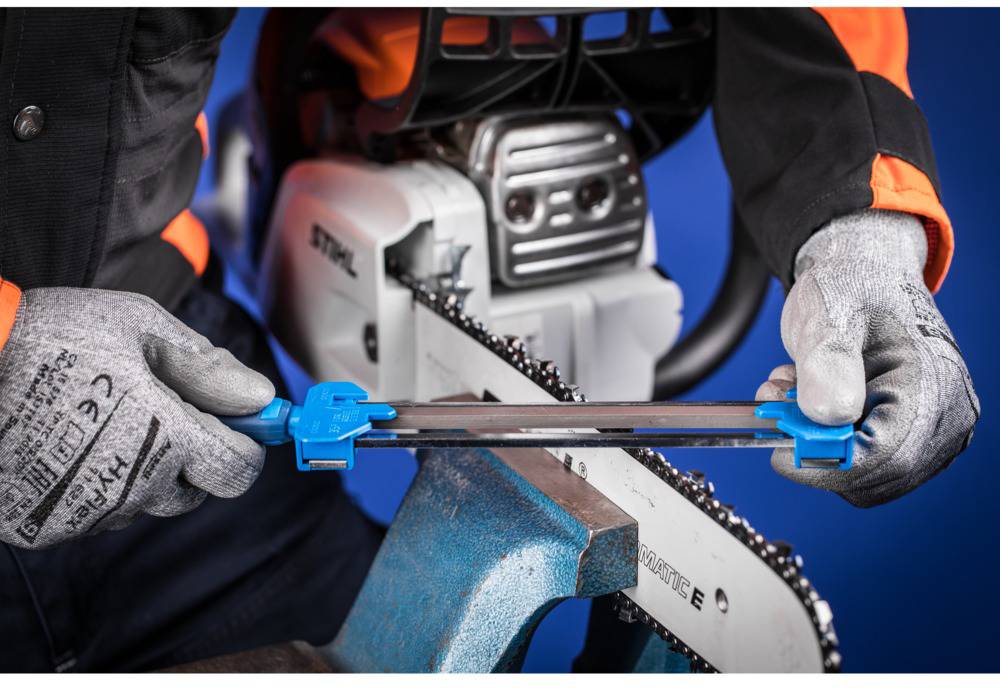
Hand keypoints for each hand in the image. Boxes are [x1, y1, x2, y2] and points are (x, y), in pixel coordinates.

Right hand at [0, 288, 274, 548]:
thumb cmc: (55, 337)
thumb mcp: (142, 329)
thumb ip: (206, 367)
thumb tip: (259, 397)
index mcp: (165, 438)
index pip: (238, 471)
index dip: (244, 445)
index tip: (235, 425)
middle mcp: (131, 485)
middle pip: (192, 492)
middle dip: (191, 458)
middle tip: (159, 414)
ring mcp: (85, 512)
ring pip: (142, 502)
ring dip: (140, 472)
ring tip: (103, 422)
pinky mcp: (43, 526)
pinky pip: (93, 513)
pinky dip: (93, 485)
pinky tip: (69, 444)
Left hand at [757, 210, 978, 506]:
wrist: (859, 271)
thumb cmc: (850, 285)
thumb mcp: (828, 316)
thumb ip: (827, 363)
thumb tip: (828, 416)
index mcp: (932, 385)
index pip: (883, 458)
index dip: (826, 464)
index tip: (780, 451)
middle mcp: (942, 415)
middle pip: (873, 476)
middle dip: (815, 449)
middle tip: (777, 403)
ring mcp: (928, 428)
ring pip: (862, 474)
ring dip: (814, 443)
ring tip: (789, 392)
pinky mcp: (904, 432)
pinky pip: (860, 460)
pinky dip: (822, 440)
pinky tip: (804, 399)